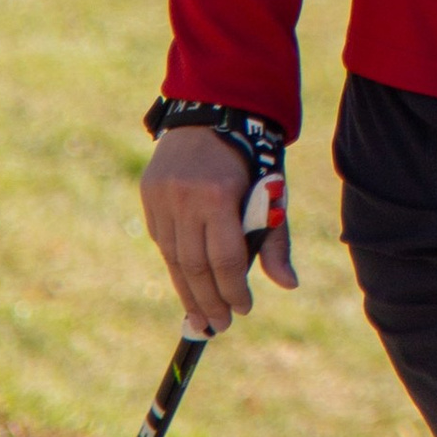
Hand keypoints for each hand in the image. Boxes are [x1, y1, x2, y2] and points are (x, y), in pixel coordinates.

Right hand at [141, 127, 296, 333]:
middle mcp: (183, 198)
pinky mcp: (148, 194)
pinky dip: (175, 263)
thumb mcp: (271, 191)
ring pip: (172, 257)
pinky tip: (187, 282)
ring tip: (201, 317)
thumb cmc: (251, 155)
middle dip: (208, 301)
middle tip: (219, 327)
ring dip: (187, 291)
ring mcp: (160, 196)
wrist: (214, 109)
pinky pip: (161, 239)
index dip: (234, 290)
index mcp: (218, 196)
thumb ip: (275, 239)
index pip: (224, 259)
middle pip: (193, 266)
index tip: (243, 310)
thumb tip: (288, 284)